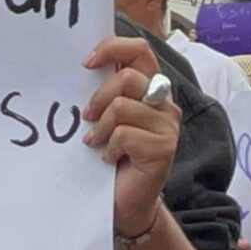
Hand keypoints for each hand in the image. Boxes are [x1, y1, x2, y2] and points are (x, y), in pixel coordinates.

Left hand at [83, 36, 182, 236]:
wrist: (125, 201)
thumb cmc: (112, 156)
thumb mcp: (106, 117)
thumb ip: (105, 90)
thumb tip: (82, 65)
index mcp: (149, 87)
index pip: (139, 50)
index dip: (112, 47)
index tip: (86, 63)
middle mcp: (164, 102)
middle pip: (128, 76)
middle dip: (99, 96)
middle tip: (87, 117)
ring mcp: (167, 125)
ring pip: (121, 107)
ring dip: (101, 128)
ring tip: (97, 143)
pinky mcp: (164, 148)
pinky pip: (124, 135)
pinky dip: (109, 148)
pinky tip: (110, 159)